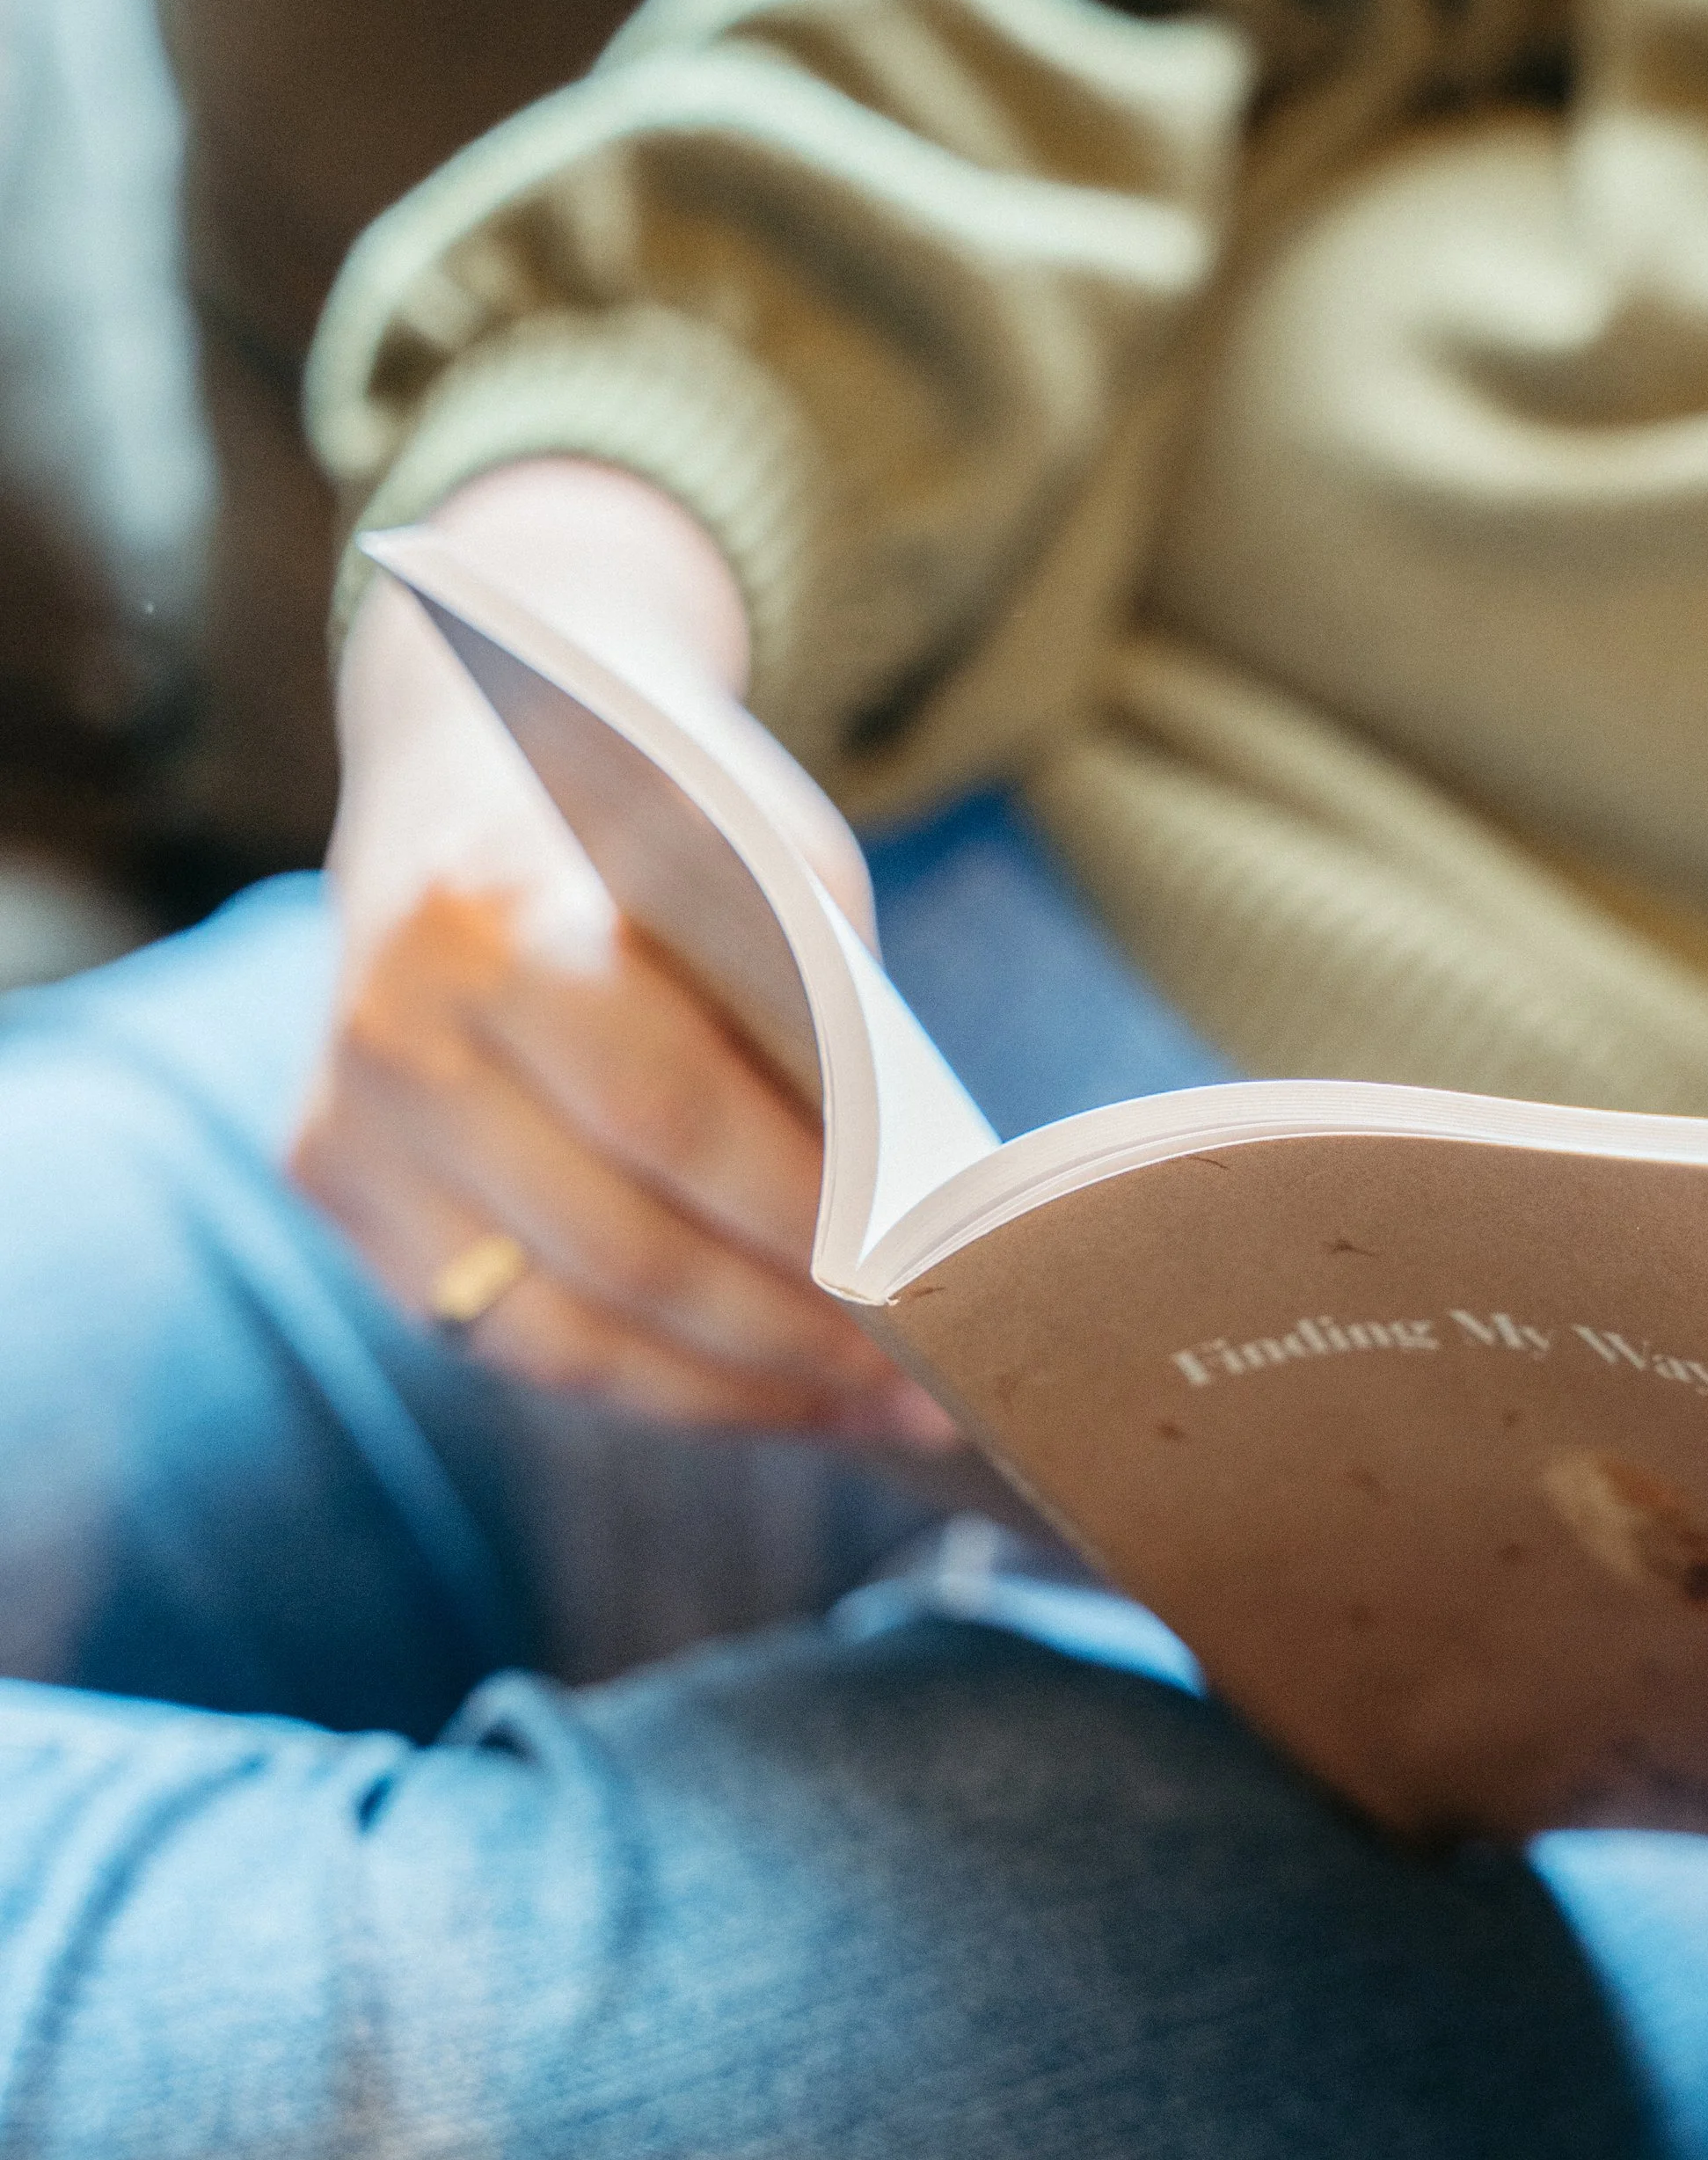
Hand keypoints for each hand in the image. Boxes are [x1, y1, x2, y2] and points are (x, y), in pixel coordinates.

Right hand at [292, 458, 954, 1445]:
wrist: (471, 754)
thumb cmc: (657, 821)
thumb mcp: (764, 864)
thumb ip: (819, 1024)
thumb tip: (897, 1235)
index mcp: (492, 914)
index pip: (667, 1112)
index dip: (800, 1221)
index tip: (919, 1289)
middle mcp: (394, 1027)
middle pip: (618, 1247)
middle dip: (786, 1333)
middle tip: (919, 1381)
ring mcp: (346, 1120)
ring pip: (556, 1331)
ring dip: (727, 1389)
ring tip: (859, 1404)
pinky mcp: (336, 1182)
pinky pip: (505, 1333)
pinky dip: (643, 1378)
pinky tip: (753, 1390)